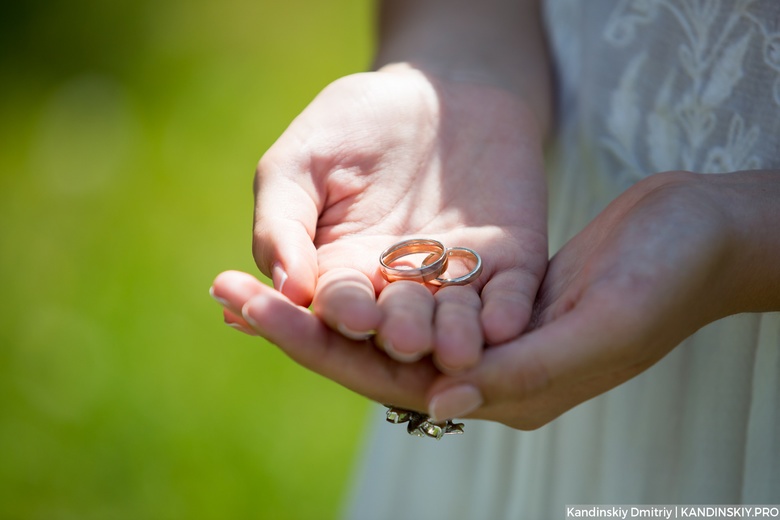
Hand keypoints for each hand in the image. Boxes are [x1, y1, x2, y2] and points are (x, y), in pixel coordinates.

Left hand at [214, 171, 779, 427]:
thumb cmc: (662, 283)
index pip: (387, 376)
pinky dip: (361, 276)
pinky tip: (319, 259)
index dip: (315, 344)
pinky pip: (406, 291)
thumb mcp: (599, 328)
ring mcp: (478, 334)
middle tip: (226, 288)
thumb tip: (442, 398)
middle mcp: (480, 370)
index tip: (253, 310)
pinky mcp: (482, 296)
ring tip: (254, 273)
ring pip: (380, 320)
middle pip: (367, 352)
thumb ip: (523, 372)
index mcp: (502, 391)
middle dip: (296, 322)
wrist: (697, 238)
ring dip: (318, 296)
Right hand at [218, 64, 547, 372]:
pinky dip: (507, 310)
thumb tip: (287, 291)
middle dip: (402, 331)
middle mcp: (400, 287)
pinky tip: (504, 323)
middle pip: (400, 322)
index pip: (340, 304)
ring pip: (456, 319)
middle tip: (405, 338)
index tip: (351, 315)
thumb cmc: (353, 124)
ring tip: (457, 350)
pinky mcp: (509, 261)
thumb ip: (282, 223)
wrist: (435, 89)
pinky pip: (510, 293)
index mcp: (344, 272)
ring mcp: (457, 277)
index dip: (345, 311)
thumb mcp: (299, 161)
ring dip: (456, 336)